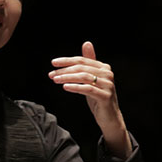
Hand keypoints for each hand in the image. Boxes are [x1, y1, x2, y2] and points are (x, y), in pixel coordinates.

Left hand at [49, 41, 132, 158]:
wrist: (109, 117)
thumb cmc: (98, 97)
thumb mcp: (92, 79)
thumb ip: (89, 62)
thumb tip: (87, 43)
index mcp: (104, 67)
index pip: (82, 60)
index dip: (67, 61)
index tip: (53, 63)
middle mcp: (107, 73)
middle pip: (82, 68)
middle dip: (65, 70)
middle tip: (52, 74)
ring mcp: (108, 85)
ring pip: (84, 77)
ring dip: (67, 77)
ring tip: (55, 80)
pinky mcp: (106, 96)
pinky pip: (88, 89)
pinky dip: (75, 87)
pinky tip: (65, 87)